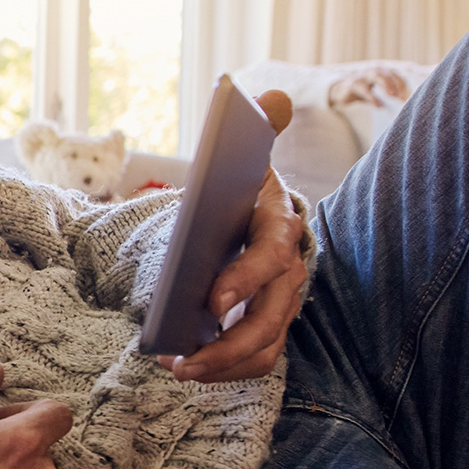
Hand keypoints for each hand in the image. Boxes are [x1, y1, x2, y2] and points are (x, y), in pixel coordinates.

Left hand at [162, 89, 308, 381]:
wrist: (244, 210)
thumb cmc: (239, 184)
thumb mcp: (245, 151)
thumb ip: (260, 122)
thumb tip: (269, 100)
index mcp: (280, 226)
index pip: (271, 257)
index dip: (245, 279)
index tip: (211, 301)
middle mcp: (289, 269)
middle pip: (270, 319)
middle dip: (229, 344)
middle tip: (184, 359)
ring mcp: (280, 301)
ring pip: (264, 347)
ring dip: (224, 365)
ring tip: (179, 369)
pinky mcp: (266, 324)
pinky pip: (254, 358)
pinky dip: (224, 369)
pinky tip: (185, 366)